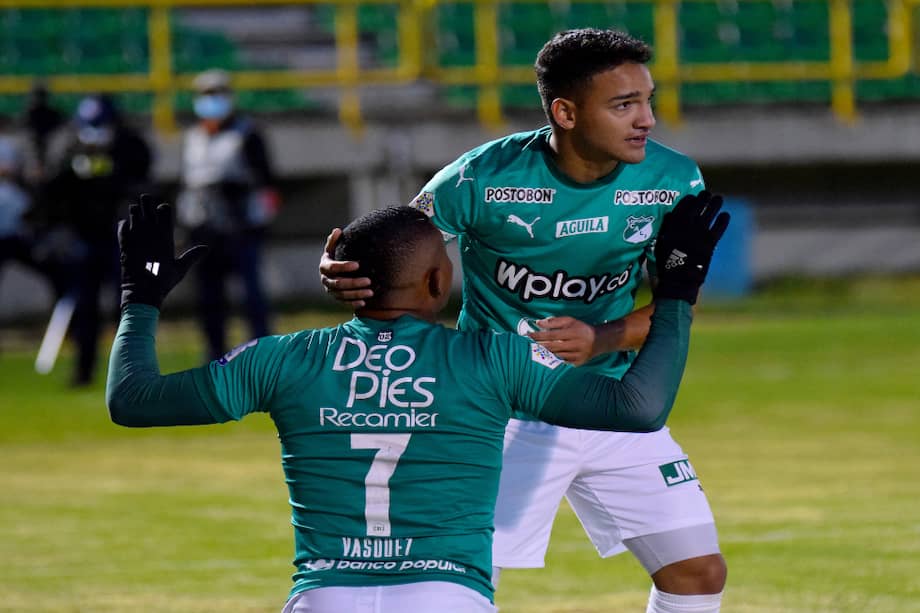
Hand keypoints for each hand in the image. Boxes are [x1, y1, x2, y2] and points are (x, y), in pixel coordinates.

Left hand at [118, 194, 207, 309]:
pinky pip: (122, 227)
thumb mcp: (181, 268)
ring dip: (135, 212)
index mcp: (165, 237)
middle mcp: (150, 234)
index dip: (163, 208)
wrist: (142, 292)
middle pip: (148, 208)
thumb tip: (207, 248)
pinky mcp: (124, 244)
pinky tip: (125, 224)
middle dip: (147, 203)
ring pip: (133, 214)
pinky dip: (123, 224)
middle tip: (146, 199)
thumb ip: (192, 255)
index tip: (162, 209)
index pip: (164, 212)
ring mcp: (136, 238)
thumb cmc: (164, 282)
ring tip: (135, 210)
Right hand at [319, 228, 372, 307]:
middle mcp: (325, 280)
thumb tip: (337, 231)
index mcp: (324, 266)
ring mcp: (331, 291)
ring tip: (371, 292)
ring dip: (357, 294)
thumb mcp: (334, 248)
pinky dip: (353, 303)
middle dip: (354, 283)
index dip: (344, 266)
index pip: (333, 268)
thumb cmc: (336, 256)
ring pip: (342, 294)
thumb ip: (334, 241)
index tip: (358, 265)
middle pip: (338, 283)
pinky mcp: (336, 298)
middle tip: (369, 281)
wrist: (335, 271)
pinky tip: (364, 302)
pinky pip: (344, 303)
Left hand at [528, 316, 596, 365]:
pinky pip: (562, 362)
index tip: (529, 335)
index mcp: (574, 332)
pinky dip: (554, 359)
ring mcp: (577, 355)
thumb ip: (554, 321)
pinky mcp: (578, 363)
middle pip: (553, 346)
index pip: (552, 335)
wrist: (599, 341)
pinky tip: (546, 356)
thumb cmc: (581, 328)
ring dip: (545, 353)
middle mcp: (576, 345)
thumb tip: (538, 323)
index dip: (539, 335)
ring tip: (536, 349)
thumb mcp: (570, 321)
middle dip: (540, 345)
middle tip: (529, 343)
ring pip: (557, 355)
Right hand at [653, 191, 729, 304]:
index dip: (690, 199)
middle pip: (699, 204)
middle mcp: (688, 225)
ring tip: (718, 199)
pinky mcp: (711, 241)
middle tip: (707, 193)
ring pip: (711, 212)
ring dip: (715, 203)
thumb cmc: (667, 263)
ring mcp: (701, 232)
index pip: (684, 205)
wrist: (679, 279)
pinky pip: (719, 227)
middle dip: (704, 197)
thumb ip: (666, 228)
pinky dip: (723, 220)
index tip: (692, 196)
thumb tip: (670, 214)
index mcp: (675, 224)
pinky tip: (725, 215)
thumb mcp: (661, 243)